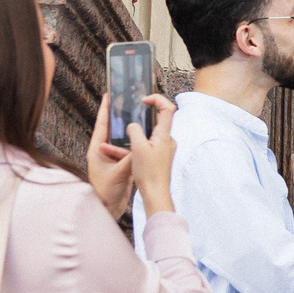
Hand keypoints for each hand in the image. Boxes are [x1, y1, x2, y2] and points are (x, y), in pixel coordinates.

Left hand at [88, 94, 133, 218]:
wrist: (106, 209)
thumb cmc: (104, 192)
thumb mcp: (118, 174)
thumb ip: (130, 160)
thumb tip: (141, 148)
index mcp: (96, 150)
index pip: (101, 125)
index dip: (105, 109)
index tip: (108, 95)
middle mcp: (103, 152)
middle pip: (111, 129)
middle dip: (118, 117)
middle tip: (126, 103)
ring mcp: (112, 159)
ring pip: (121, 141)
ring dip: (129, 133)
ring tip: (138, 121)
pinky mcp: (120, 167)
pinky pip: (128, 152)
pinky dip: (134, 146)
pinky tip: (143, 141)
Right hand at [127, 95, 177, 217]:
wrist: (155, 193)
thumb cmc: (148, 173)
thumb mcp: (137, 148)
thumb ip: (135, 131)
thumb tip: (133, 125)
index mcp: (164, 135)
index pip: (168, 108)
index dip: (157, 99)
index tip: (143, 100)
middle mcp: (168, 140)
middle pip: (160, 118)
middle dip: (145, 113)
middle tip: (133, 112)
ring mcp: (165, 148)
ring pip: (152, 132)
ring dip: (139, 129)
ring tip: (125, 132)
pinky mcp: (160, 157)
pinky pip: (149, 143)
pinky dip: (138, 141)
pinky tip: (127, 147)